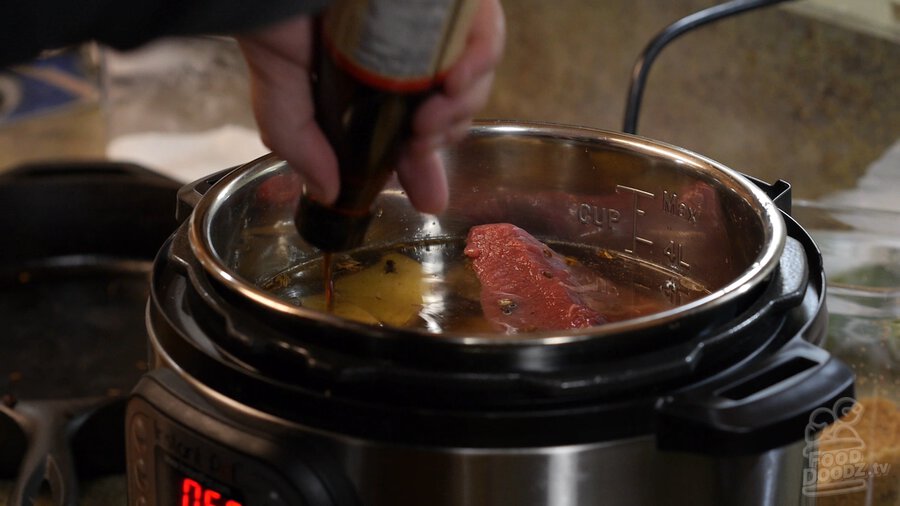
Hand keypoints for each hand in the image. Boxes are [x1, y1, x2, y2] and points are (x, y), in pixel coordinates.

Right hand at [236, 0, 504, 213]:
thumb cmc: (274, 16)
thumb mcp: (281, 94)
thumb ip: (301, 145)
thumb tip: (327, 193)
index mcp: (373, 81)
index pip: (411, 130)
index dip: (423, 166)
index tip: (429, 199)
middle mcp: (407, 51)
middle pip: (451, 107)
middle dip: (440, 135)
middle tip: (417, 142)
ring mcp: (432, 22)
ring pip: (474, 77)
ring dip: (459, 108)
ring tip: (428, 116)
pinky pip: (484, 31)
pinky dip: (479, 60)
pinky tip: (453, 79)